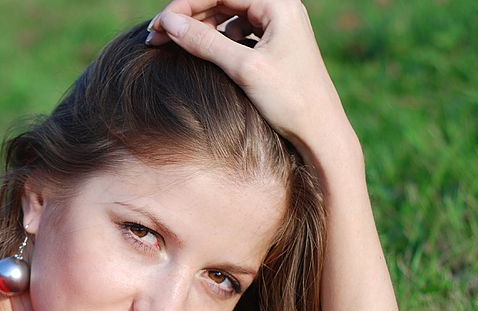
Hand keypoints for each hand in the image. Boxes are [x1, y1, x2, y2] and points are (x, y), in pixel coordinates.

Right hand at [148, 0, 358, 164]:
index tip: (158, 26)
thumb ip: (205, 42)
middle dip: (188, 16)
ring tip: (172, 45)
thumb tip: (169, 23)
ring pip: (227, 16)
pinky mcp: (275, 44)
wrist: (321, 131)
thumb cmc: (290, 101)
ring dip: (198, 28)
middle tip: (156, 37)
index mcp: (278, 4)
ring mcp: (278, 26)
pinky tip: (201, 53)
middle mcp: (280, 8)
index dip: (185, 5)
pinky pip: (237, 32)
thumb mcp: (243, 69)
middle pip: (222, 1)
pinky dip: (215, 40)